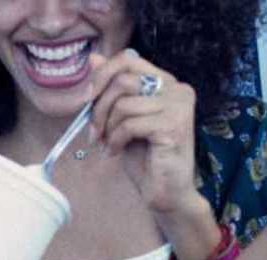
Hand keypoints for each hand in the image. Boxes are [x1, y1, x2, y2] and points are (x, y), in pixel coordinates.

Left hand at [88, 49, 201, 218]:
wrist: (165, 193)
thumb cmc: (145, 158)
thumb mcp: (122, 118)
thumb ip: (112, 89)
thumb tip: (93, 58)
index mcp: (167, 83)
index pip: (129, 59)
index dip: (102, 75)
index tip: (87, 98)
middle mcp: (178, 89)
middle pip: (123, 80)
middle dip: (99, 107)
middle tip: (93, 131)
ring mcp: (179, 106)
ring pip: (124, 103)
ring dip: (107, 127)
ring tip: (106, 144)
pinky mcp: (173, 126)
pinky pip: (130, 124)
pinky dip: (115, 140)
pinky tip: (115, 152)